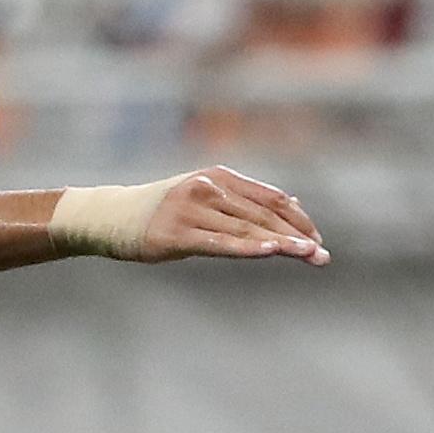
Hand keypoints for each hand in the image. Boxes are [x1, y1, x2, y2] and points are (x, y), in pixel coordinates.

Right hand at [62, 167, 325, 264]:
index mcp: (219, 177)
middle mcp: (207, 188)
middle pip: (262, 215)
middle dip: (295, 236)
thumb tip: (293, 203)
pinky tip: (269, 252)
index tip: (318, 239)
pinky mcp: (176, 234)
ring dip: (280, 244)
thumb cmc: (164, 210)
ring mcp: (191, 209)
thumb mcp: (206, 197)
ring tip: (308, 255)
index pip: (269, 200)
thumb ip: (246, 201)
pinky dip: (246, 247)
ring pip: (245, 230)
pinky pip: (218, 243)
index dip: (297, 219)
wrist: (110, 216)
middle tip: (322, 255)